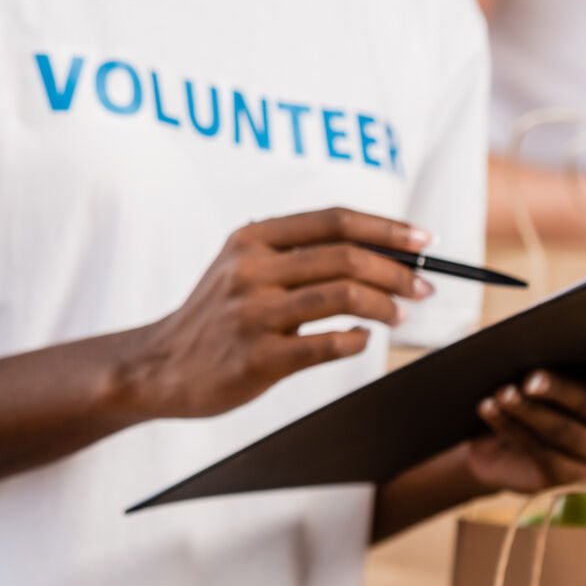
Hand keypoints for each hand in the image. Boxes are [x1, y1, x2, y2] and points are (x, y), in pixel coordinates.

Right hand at [121, 208, 431, 421]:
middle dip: (399, 272)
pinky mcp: (257, 357)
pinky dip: (356, 341)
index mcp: (251, 238)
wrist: (160, 366)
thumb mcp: (242, 267)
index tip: (425, 242)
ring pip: (343, 296)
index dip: (387, 228)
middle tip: (424, 288)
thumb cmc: (218, 316)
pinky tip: (361, 340)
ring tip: (401, 316)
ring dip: (385, 306)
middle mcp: (250, 269)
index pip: (334, 220)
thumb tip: (381, 252)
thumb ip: (296, 254)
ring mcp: (252, 313)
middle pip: (346, 256)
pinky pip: (327, 345)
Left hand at [463, 348, 585, 493]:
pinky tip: (489, 409)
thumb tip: (521, 335)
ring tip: (501, 393)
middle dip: (561, 390)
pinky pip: (541, 452)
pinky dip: (511, 427)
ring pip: (566, 431)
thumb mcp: (535, 361)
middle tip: (530, 380)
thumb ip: (542, 346)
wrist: (499, 437)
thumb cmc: (527, 382)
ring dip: (529, 411)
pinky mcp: (570, 478)